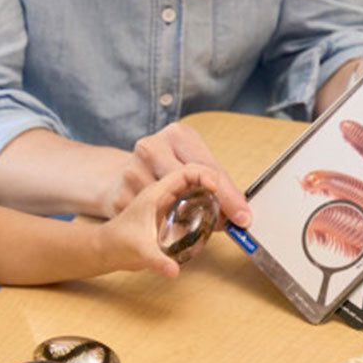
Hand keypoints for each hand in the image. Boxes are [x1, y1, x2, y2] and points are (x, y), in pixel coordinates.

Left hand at [97, 163, 225, 277]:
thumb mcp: (139, 251)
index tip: (218, 188)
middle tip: (236, 209)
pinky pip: (197, 193)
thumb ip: (156, 261)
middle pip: (199, 174)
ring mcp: (169, 194)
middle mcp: (163, 189)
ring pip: (200, 183)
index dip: (206, 175)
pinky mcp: (173, 202)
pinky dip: (212, 201)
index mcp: (155, 192)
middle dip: (220, 188)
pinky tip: (220, 214)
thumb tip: (172, 270)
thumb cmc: (119, 242)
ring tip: (232, 211)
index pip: (186, 171)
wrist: (107, 244)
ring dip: (218, 194)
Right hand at [99, 122, 250, 226]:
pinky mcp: (120, 197)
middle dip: (212, 207)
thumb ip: (214, 182)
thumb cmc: (165, 168)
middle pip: (187, 183)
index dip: (228, 195)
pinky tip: (168, 226)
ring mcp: (132, 171)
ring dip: (187, 221)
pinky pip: (150, 219)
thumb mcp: (192, 162)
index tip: (242, 216)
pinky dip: (164, 228)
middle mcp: (151, 148)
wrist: (119, 175)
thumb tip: (238, 213)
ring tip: (197, 225)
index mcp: (175, 134)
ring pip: (169, 205)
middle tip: (228, 225)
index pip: (207, 167)